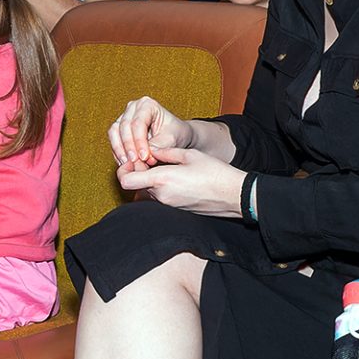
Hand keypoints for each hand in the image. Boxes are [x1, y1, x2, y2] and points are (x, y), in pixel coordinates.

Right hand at [108, 95, 196, 167]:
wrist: (175, 136)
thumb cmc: (175, 133)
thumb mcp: (171, 139)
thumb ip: (158, 146)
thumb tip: (145, 157)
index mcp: (147, 104)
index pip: (138, 123)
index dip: (139, 141)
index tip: (144, 157)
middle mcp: (133, 108)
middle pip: (124, 127)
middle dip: (129, 147)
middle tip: (135, 162)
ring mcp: (124, 117)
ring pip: (114, 133)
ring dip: (120, 150)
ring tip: (128, 164)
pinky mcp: (119, 129)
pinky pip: (113, 140)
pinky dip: (117, 152)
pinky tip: (125, 163)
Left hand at [116, 147, 245, 216]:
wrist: (234, 195)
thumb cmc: (215, 173)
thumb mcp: (190, 155)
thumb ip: (166, 151)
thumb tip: (150, 149)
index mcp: (162, 179)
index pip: (126, 180)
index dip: (124, 169)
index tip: (134, 159)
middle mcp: (161, 195)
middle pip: (134, 185)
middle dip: (137, 172)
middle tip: (149, 160)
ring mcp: (167, 205)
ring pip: (147, 192)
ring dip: (149, 180)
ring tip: (164, 168)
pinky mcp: (175, 209)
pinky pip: (159, 198)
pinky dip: (160, 188)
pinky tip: (174, 179)